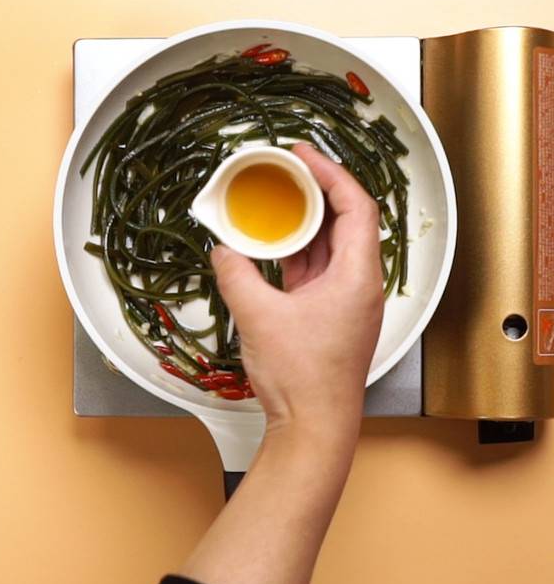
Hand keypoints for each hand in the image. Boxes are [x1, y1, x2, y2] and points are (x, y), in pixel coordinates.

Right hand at [211, 143, 383, 451]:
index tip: (303, 155)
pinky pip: (317, 272)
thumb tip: (223, 251)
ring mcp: (346, 302)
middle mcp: (359, 285)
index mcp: (357, 276)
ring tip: (275, 202)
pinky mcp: (331, 317)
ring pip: (330, 248)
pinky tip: (272, 247)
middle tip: (285, 172)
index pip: (355, 206)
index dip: (331, 173)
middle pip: (345, 222)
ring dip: (304, 224)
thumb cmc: (302, 378)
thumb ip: (236, 275)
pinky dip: (297, 254)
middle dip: (315, 192)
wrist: (314, 428)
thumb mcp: (258, 317)